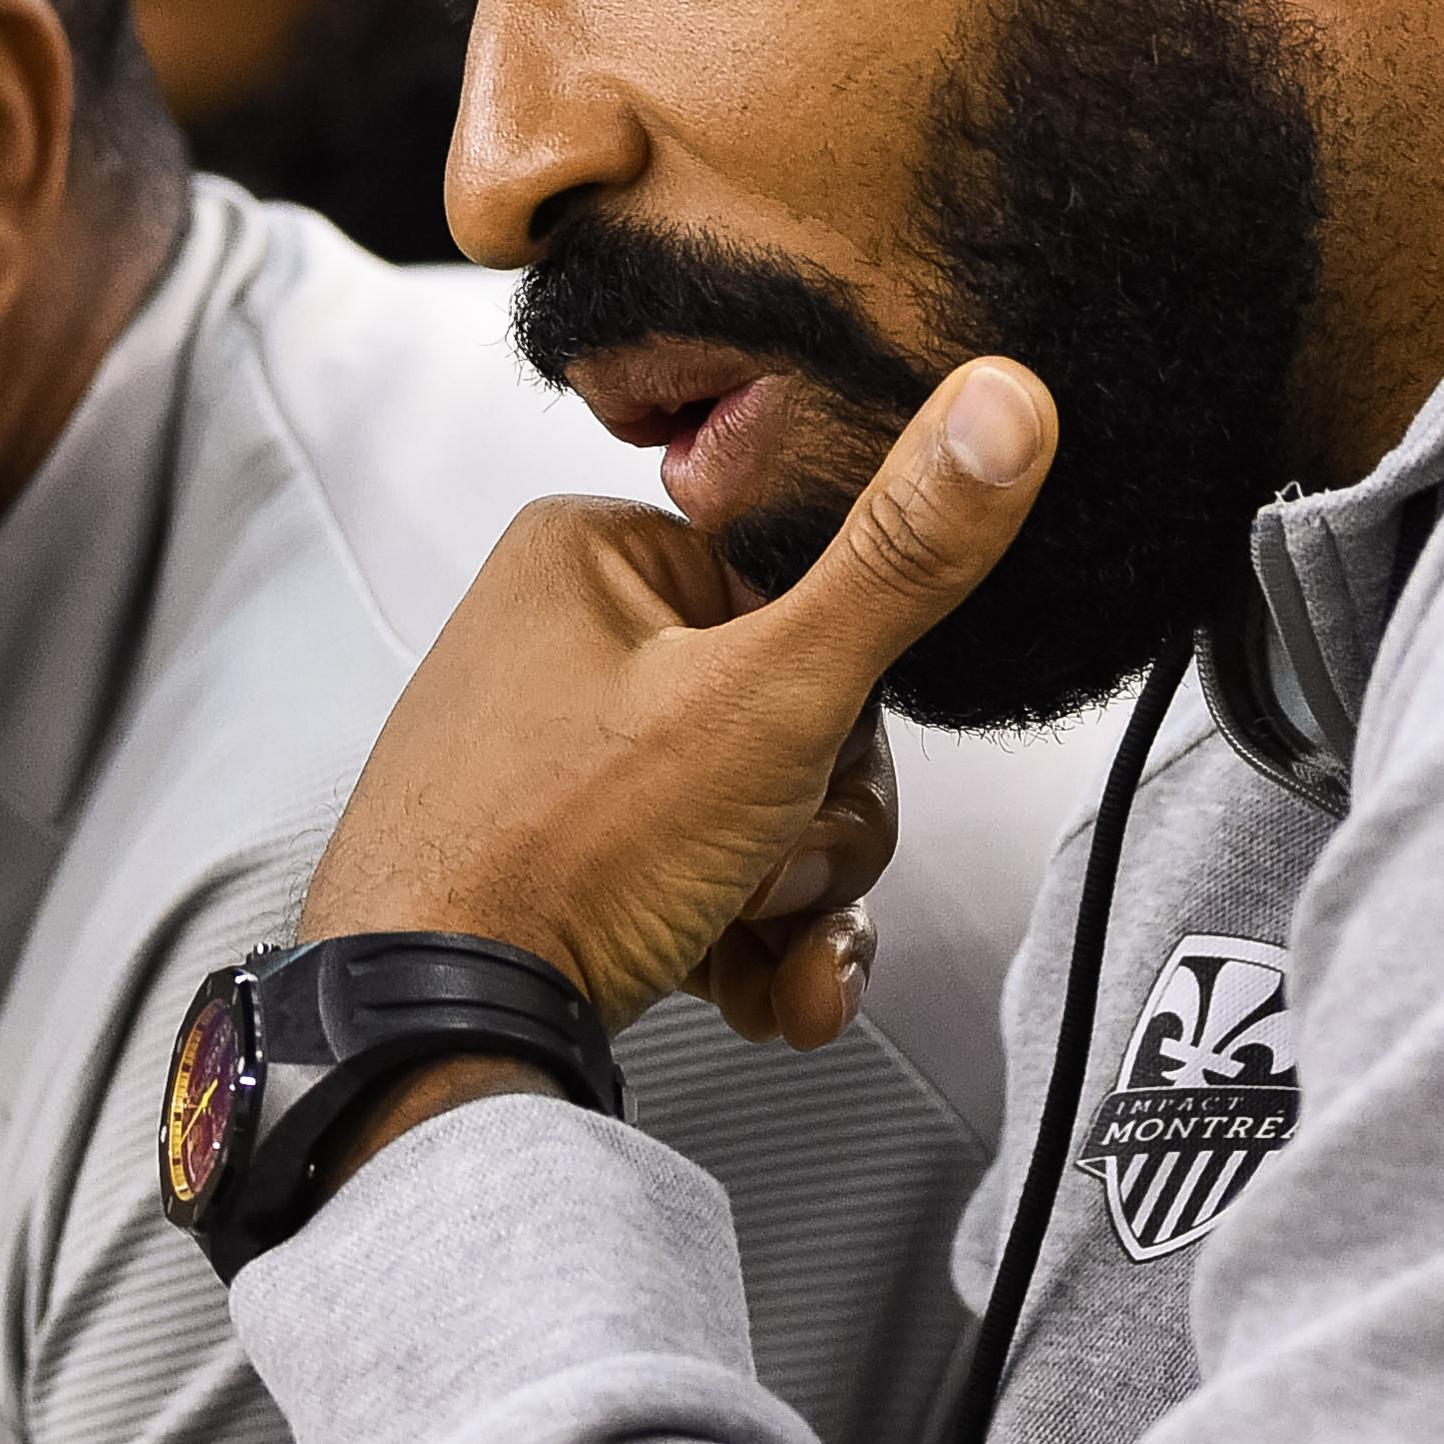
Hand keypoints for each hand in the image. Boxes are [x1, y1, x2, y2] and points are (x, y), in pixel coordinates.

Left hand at [299, 359, 1056, 1049]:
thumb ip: (897, 562)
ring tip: (756, 942)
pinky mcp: (565, 863)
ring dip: (796, 902)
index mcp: (594, 557)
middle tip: (774, 869)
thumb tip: (1001, 405)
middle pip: (795, 723)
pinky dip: (749, 946)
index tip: (817, 768)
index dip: (842, 710)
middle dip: (817, 830)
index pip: (801, 599)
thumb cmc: (556, 852)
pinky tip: (756, 990)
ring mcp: (561, 764)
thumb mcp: (769, 694)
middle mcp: (564, 645)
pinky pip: (705, 885)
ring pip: (762, 818)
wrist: (442, 1039)